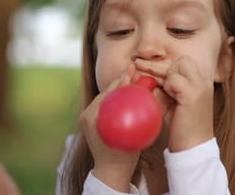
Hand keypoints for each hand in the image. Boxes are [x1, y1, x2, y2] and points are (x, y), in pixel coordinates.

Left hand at [79, 63, 139, 191]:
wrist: (111, 169)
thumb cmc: (124, 155)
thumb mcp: (133, 136)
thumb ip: (138, 116)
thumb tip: (148, 94)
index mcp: (92, 116)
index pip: (108, 92)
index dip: (121, 80)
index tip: (131, 69)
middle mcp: (87, 114)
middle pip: (106, 91)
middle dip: (120, 78)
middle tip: (132, 66)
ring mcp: (88, 116)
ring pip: (106, 95)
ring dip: (119, 84)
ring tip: (131, 73)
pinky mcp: (92, 119)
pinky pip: (106, 103)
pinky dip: (117, 95)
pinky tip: (128, 88)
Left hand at [135, 56, 213, 151]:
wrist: (193, 148)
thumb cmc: (181, 127)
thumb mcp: (172, 104)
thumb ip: (163, 89)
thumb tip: (146, 76)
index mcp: (200, 84)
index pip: (183, 64)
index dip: (166, 68)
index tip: (149, 72)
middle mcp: (203, 82)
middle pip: (183, 60)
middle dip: (163, 68)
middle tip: (146, 71)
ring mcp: (200, 87)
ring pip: (180, 64)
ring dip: (168, 78)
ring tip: (167, 95)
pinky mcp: (193, 95)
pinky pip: (175, 79)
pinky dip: (169, 87)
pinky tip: (170, 99)